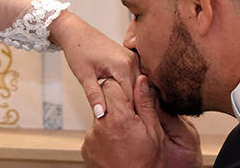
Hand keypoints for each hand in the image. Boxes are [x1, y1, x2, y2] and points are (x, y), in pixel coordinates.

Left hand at [49, 11, 137, 117]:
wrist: (75, 32)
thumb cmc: (78, 50)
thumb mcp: (84, 76)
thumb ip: (94, 96)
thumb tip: (101, 115)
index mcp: (123, 65)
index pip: (132, 97)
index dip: (127, 113)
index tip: (122, 125)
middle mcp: (132, 61)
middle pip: (138, 92)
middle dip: (131, 107)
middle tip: (122, 121)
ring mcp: (133, 58)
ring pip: (138, 86)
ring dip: (131, 98)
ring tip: (122, 112)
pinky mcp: (130, 58)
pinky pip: (135, 78)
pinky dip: (130, 89)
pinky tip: (121, 99)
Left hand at [81, 76, 202, 167]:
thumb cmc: (148, 163)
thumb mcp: (154, 131)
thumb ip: (145, 103)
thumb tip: (141, 79)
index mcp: (119, 117)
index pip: (110, 85)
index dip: (121, 88)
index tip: (129, 97)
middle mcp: (100, 125)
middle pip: (103, 100)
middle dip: (116, 105)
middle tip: (130, 119)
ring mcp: (91, 138)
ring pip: (99, 117)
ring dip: (110, 121)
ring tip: (125, 138)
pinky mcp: (86, 148)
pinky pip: (94, 134)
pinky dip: (104, 137)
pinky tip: (117, 147)